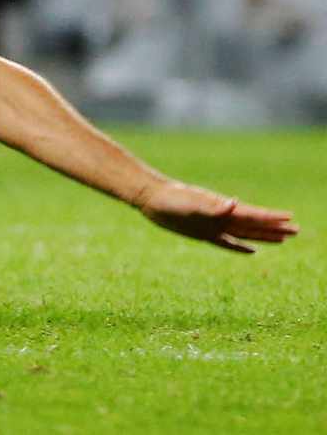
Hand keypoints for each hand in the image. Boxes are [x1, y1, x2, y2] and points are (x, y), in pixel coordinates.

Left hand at [137, 180, 298, 252]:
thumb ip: (213, 207)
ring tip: (282, 239)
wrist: (152, 198)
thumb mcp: (191, 203)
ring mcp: (214, 226)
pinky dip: (241, 247)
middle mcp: (222, 217)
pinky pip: (227, 243)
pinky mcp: (203, 234)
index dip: (272, 218)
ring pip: (245, 233)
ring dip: (264, 236)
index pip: (253, 215)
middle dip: (275, 228)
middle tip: (297, 231)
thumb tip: (234, 203)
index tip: (291, 218)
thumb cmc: (171, 199)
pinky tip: (252, 250)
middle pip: (254, 225)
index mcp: (223, 208)